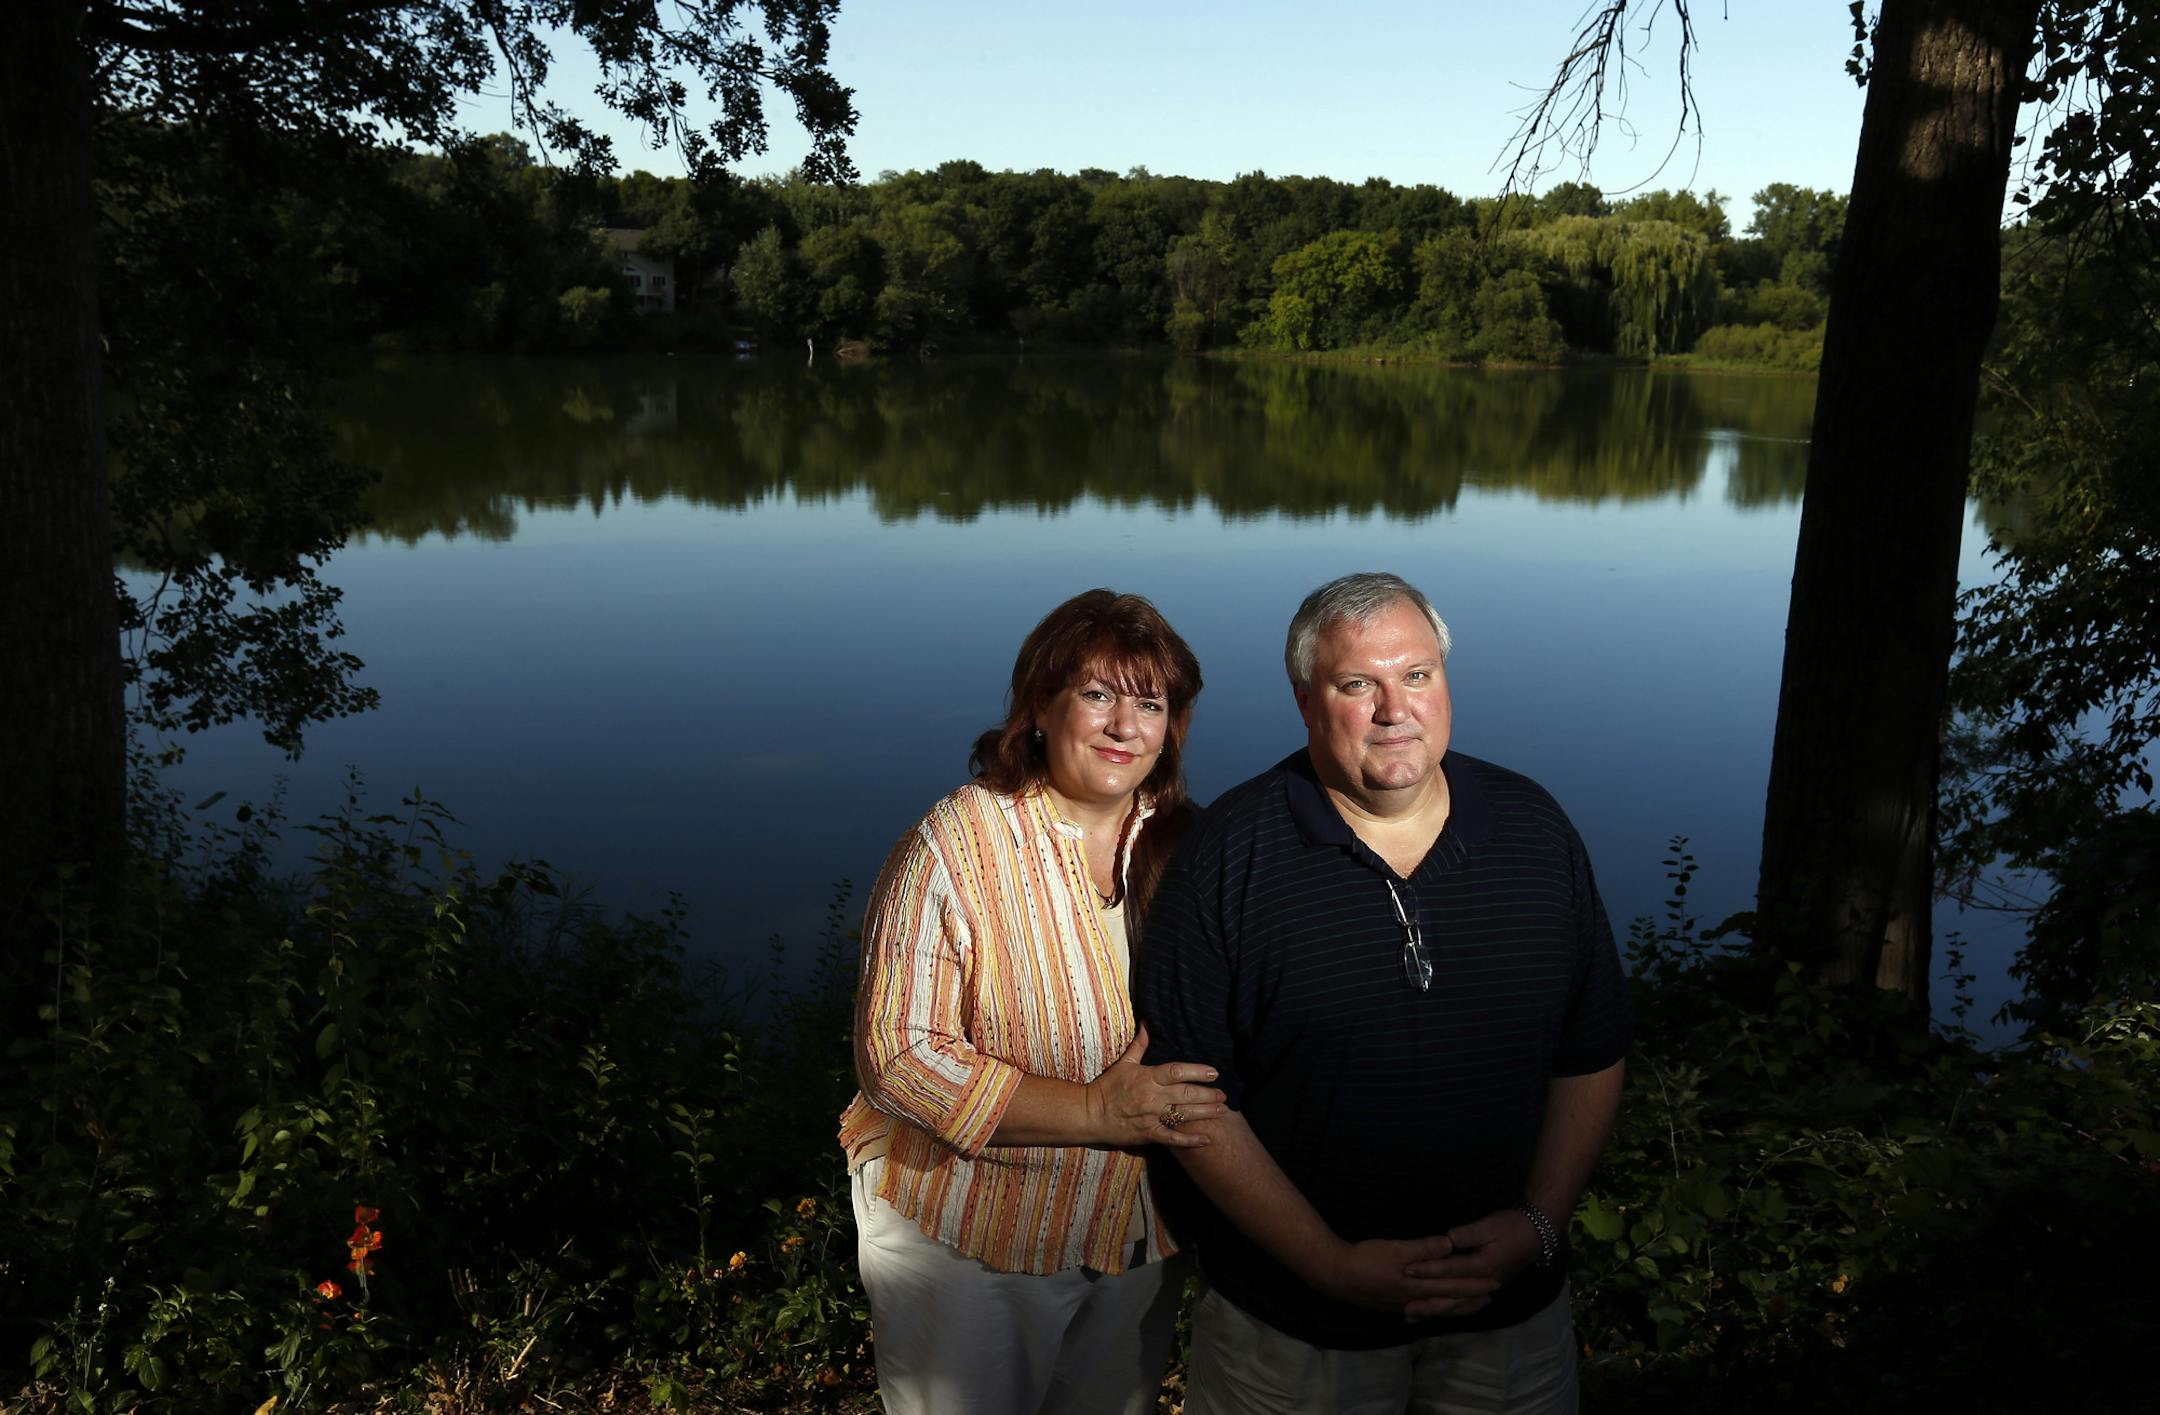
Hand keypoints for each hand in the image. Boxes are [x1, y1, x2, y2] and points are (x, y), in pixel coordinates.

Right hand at [1085, 1024, 1225, 1148]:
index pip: (1176, 1071)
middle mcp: (1152, 1097)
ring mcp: (1151, 1116)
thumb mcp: (1124, 1063)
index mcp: (1147, 1077)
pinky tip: (1207, 1139)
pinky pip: (1172, 1138)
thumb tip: (1147, 1023)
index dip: (1197, 1072)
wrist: (1089, 1114)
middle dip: (1207, 1094)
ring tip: (1222, 1110)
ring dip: (1205, 1113)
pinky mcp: (1148, 1134)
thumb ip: (1139, 1045)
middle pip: (1185, 1093)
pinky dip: (1190, 1139)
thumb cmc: (1107, 1087)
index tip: (1214, 1073)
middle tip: (1224, 1094)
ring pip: (1183, 1114)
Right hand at [1309, 1236, 1496, 1315]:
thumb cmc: (1363, 1259)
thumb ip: (1423, 1248)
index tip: (1494, 1284)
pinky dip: (1433, 1310)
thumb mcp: (1394, 1249)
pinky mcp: (1391, 1304)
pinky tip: (1431, 1310)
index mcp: (1417, 1286)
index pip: (1453, 1286)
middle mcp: (1413, 1300)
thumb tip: (1450, 1244)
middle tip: (1490, 1299)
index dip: (1475, 1285)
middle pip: (1448, 1302)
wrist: (1334, 1275)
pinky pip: (1421, 1310)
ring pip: (1435, 1308)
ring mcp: (1401, 1305)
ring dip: (1454, 1306)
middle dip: (1470, 1300)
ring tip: (1468, 1305)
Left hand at [1398, 1208, 1541, 1319]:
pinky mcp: (1484, 1290)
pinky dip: (1448, 1311)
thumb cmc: (1510, 1227)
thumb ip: (1468, 1234)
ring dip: (1436, 1312)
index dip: (1429, 1269)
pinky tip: (1433, 1314)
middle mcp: (1483, 1283)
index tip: (1408, 1269)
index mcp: (1483, 1266)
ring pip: (1458, 1306)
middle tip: (1406, 1308)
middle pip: (1453, 1298)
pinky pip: (1464, 1306)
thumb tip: (1447, 1239)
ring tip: (1414, 1317)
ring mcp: (1485, 1290)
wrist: (1534, 1236)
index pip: (1451, 1269)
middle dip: (1428, 1303)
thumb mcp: (1489, 1226)